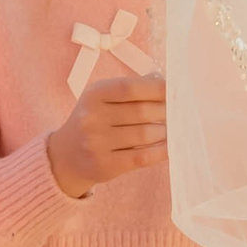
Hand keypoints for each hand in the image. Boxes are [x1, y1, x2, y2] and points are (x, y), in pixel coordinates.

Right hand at [45, 75, 167, 197]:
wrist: (66, 156)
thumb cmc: (93, 120)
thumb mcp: (102, 98)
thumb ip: (130, 89)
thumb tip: (163, 81)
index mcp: (93, 95)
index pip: (130, 88)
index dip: (157, 89)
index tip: (175, 90)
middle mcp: (92, 118)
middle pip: (141, 112)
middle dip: (166, 111)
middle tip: (180, 112)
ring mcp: (96, 143)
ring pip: (144, 135)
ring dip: (165, 132)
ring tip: (173, 128)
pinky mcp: (105, 165)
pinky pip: (142, 157)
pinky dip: (161, 151)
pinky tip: (170, 146)